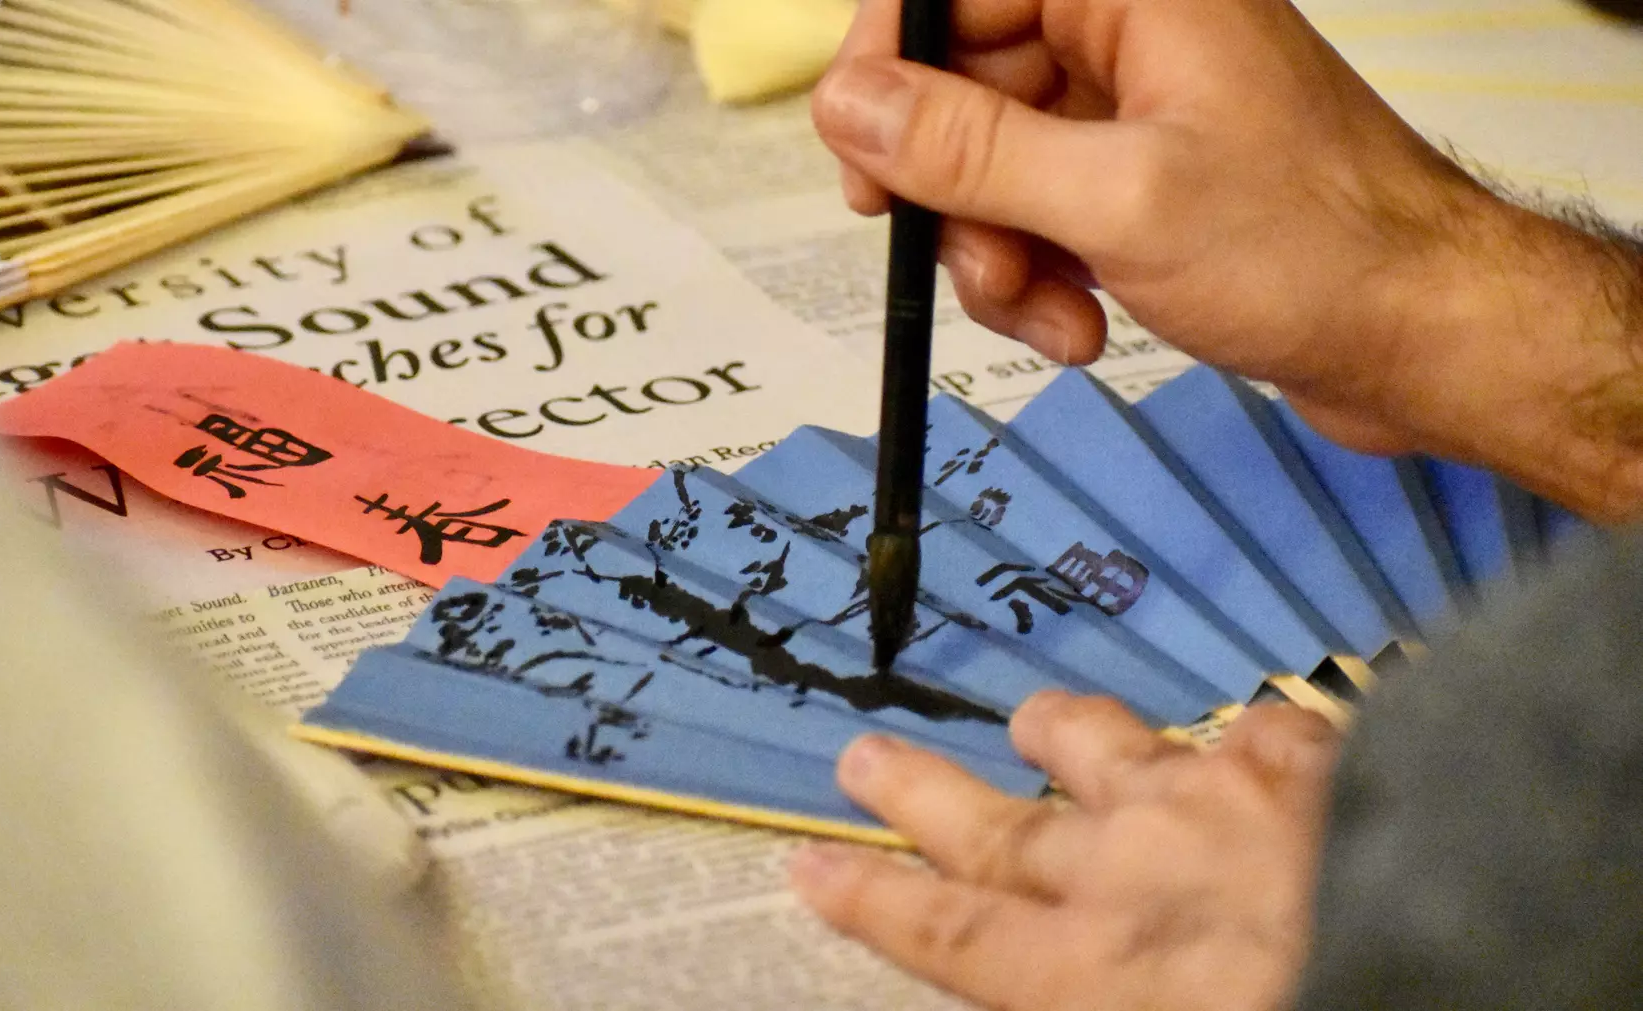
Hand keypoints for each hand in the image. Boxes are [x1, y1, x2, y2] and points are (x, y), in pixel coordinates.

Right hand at [790, 692, 1340, 1010]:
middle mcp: (1126, 874)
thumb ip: (1099, 994)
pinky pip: (1250, 733)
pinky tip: (1248, 744)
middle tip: (862, 755)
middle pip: (996, 828)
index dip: (872, 898)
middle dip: (918, 795)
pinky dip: (1238, 744)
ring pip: (1106, 747)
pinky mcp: (1302, 759)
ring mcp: (1210, 802)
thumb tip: (1064, 981)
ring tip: (1035, 718)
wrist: (1480, 960)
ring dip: (1063, 734)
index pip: (951, 934)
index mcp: (1090, 974)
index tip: (810, 862)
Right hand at [812, 0, 1642, 518]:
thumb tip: (846, 103)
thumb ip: (967, 150)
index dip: (893, 65)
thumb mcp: (1114, 202)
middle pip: (964, 85)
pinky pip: (1038, 212)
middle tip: (979, 266)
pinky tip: (1082, 326)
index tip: (869, 161)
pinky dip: (1041, 277)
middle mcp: (1129, 32)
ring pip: (992, 164)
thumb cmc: (1313, 251)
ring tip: (1053, 317)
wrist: (1425, 337)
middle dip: (956, 196)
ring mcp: (1135, 108)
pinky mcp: (1141, 177)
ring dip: (999, 256)